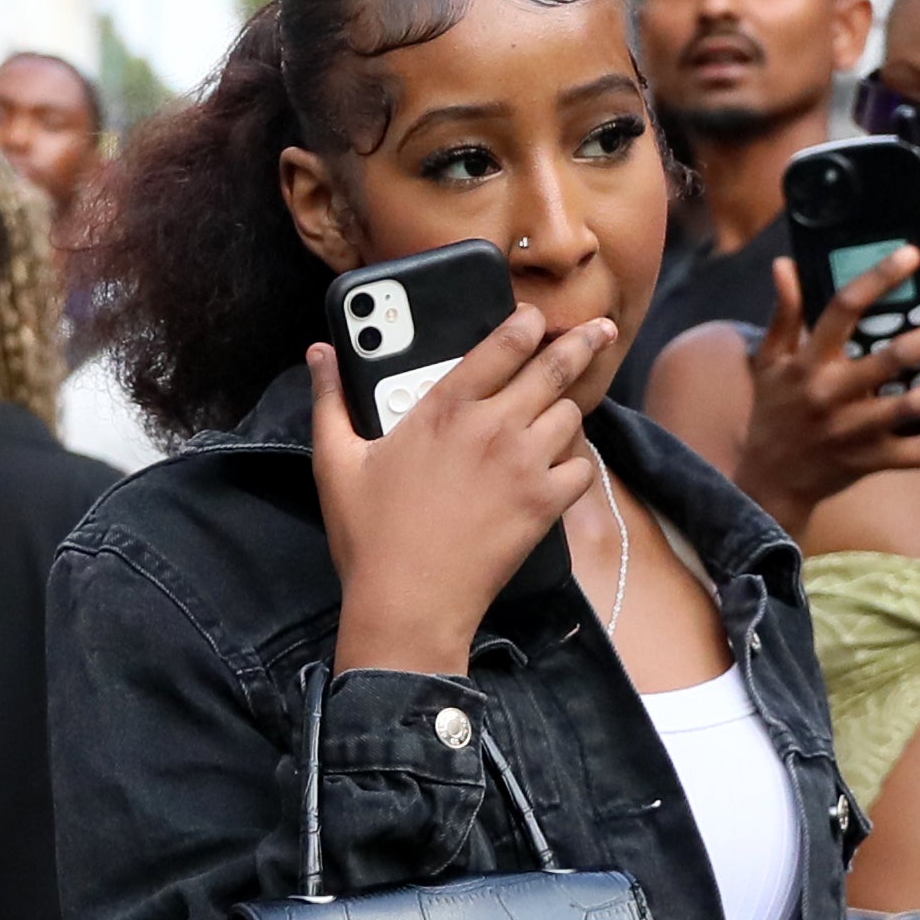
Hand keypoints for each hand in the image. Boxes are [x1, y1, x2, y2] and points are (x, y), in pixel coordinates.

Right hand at [307, 300, 618, 672]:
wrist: (408, 603)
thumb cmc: (369, 536)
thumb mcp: (335, 461)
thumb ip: (331, 399)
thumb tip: (319, 352)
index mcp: (443, 408)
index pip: (501, 345)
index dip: (526, 323)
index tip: (535, 317)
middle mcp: (492, 426)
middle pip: (553, 368)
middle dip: (581, 343)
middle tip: (600, 331)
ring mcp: (524, 464)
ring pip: (571, 416)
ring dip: (568, 410)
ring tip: (560, 413)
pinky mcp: (544, 505)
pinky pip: (581, 469)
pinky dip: (576, 464)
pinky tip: (561, 466)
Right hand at [732, 246, 919, 523]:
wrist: (770, 481)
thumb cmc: (774, 410)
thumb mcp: (769, 361)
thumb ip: (784, 313)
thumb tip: (786, 265)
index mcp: (808, 362)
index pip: (844, 309)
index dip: (879, 279)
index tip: (913, 254)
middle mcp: (831, 395)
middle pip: (892, 358)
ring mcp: (852, 431)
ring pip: (911, 407)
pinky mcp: (869, 461)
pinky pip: (915, 455)